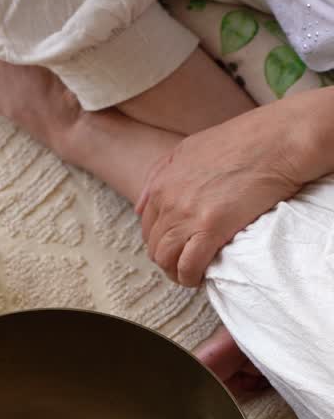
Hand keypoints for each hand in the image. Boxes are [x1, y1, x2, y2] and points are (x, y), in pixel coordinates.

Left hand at [135, 91, 328, 287]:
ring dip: (176, 272)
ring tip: (191, 274)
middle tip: (185, 265)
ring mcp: (187, 215)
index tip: (177, 248)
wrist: (278, 140)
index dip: (162, 242)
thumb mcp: (190, 148)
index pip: (148, 227)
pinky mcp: (210, 229)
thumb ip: (161, 174)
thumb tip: (140, 206)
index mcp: (162, 183)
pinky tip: (199, 278)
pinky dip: (190, 277)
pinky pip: (188, 266)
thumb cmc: (243, 141)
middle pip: (155, 246)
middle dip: (167, 260)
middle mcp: (168, 200)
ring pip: (166, 259)